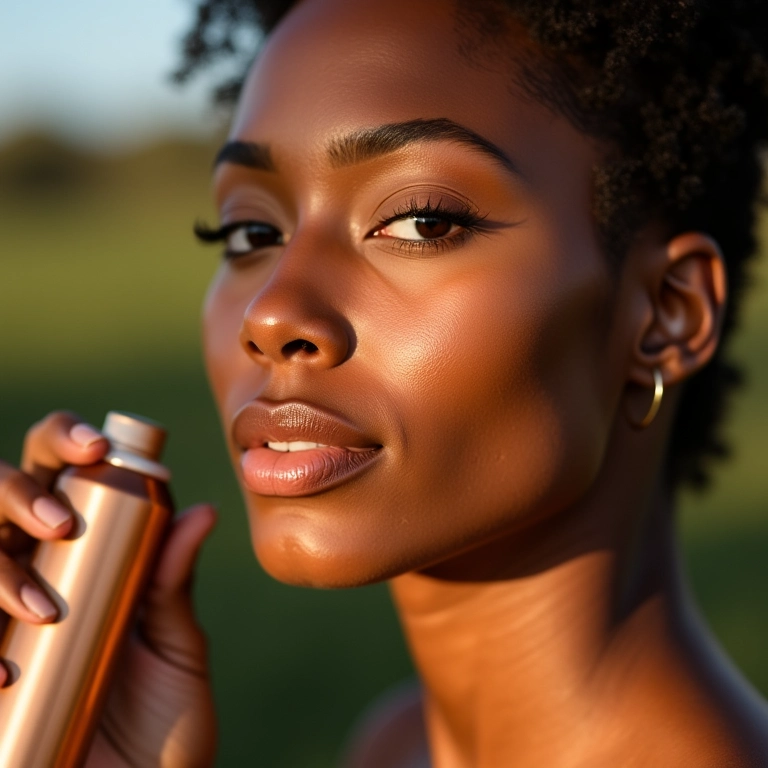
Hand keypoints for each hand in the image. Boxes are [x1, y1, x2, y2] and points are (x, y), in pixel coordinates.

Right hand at [0, 411, 217, 767]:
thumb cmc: (162, 731)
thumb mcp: (175, 652)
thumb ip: (176, 586)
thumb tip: (201, 511)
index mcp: (84, 558)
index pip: (61, 474)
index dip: (67, 441)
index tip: (99, 447)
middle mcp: (31, 578)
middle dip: (18, 491)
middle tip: (60, 524)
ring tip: (42, 613)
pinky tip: (0, 676)